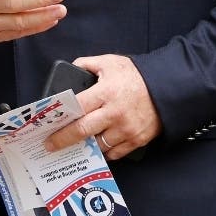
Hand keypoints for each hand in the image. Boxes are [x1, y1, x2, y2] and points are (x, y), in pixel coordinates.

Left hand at [44, 54, 161, 159]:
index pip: (77, 107)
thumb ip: (87, 64)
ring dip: (84, 146)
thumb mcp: (110, 62)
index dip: (60, 118)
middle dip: (63, 140)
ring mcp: (126, 129)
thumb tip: (71, 69)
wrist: (168, 87)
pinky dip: (104, 152)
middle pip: (82, 131)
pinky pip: (114, 153)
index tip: (47, 127)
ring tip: (74, 146)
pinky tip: (95, 148)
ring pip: (97, 145)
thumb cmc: (136, 75)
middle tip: (50, 145)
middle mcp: (114, 113)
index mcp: (106, 92)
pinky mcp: (137, 140)